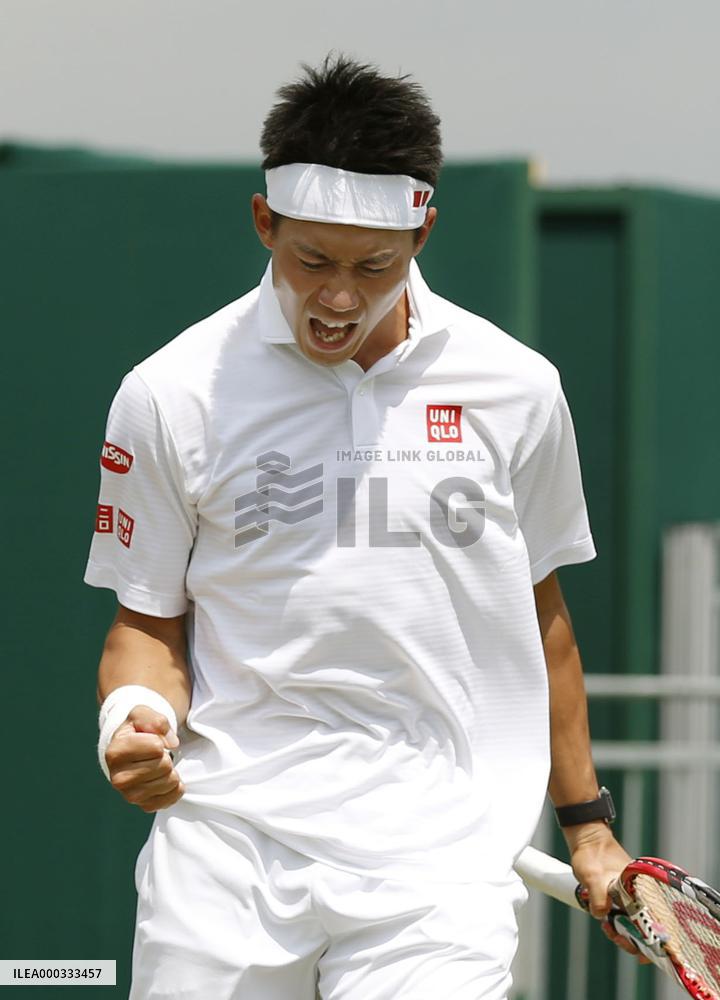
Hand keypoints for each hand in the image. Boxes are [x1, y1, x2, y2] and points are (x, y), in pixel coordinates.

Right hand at [104, 705, 184, 812]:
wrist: (130, 750)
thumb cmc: (136, 730)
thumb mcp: (142, 714)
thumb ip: (156, 720)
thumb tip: (171, 743)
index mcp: (115, 753)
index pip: (157, 747)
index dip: (158, 739)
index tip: (148, 740)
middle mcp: (118, 779)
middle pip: (165, 765)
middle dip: (165, 756)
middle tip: (153, 754)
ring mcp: (130, 796)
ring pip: (171, 781)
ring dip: (170, 770)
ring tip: (156, 764)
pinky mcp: (145, 806)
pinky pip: (174, 796)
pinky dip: (175, 785)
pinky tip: (162, 778)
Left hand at [568, 824, 651, 964]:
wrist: (587, 839)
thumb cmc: (592, 854)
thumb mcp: (593, 877)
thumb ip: (599, 897)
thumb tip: (602, 916)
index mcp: (642, 891)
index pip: (659, 922)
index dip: (656, 943)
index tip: (643, 954)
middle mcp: (640, 895)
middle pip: (647, 927)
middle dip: (635, 941)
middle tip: (618, 938)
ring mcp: (631, 896)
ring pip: (635, 924)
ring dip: (624, 934)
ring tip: (609, 929)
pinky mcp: (621, 897)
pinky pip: (625, 917)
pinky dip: (618, 925)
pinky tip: (606, 924)